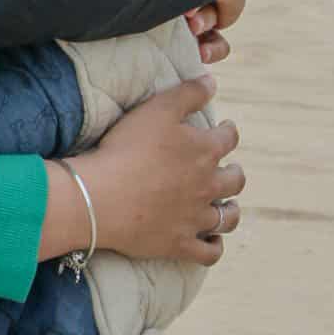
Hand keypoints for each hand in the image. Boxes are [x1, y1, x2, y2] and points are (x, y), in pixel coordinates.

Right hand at [46, 78, 243, 268]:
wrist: (99, 197)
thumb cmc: (125, 149)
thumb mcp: (157, 108)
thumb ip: (188, 93)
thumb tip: (213, 81)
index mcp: (204, 151)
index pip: (228, 139)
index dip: (228, 132)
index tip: (225, 129)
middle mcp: (207, 186)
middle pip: (234, 180)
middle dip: (234, 172)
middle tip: (228, 169)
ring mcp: (195, 218)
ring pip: (228, 218)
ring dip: (231, 210)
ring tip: (228, 206)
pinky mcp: (179, 244)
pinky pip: (209, 252)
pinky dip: (214, 246)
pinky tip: (211, 240)